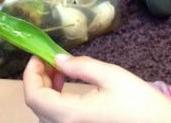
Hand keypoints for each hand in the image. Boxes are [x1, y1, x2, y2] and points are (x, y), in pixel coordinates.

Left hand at [23, 55, 170, 122]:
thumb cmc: (140, 103)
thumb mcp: (111, 76)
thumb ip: (81, 66)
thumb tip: (58, 59)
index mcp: (70, 114)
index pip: (34, 96)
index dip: (30, 73)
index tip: (39, 54)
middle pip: (36, 104)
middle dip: (37, 78)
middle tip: (49, 58)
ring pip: (44, 111)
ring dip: (45, 88)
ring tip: (59, 69)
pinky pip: (56, 117)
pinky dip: (54, 99)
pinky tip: (65, 84)